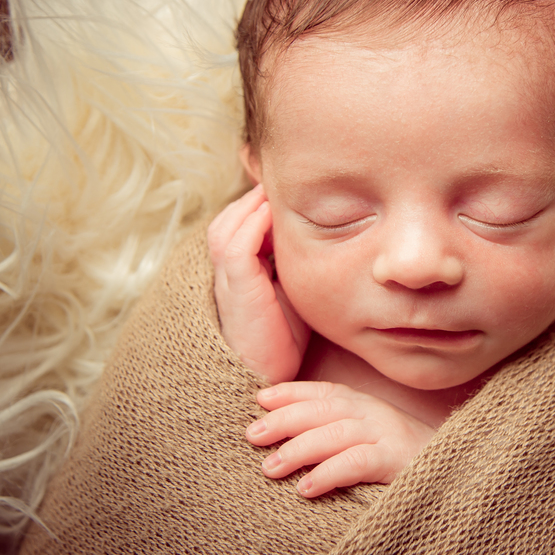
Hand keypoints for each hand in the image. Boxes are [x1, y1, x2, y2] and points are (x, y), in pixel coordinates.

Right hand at [208, 185, 309, 383]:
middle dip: (254, 196)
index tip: (289, 185)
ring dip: (252, 204)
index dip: (259, 203)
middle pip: (230, 217)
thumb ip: (294, 262)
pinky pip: (236, 248)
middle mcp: (226, 271)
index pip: (241, 223)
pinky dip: (252, 225)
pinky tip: (271, 211)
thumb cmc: (283, 336)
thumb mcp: (293, 290)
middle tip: (282, 178)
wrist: (267, 376)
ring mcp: (227, 280)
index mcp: (237, 269)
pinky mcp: (237, 290)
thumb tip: (328, 230)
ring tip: (276, 188)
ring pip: (229, 225)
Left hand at [245, 382, 435, 497]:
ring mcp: (387, 436)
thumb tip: (285, 435)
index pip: (324, 392)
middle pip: (324, 410)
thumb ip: (336, 431)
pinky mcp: (397, 461)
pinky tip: (306, 489)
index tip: (260, 399)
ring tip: (270, 467)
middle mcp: (374, 414)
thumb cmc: (402, 461)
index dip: (291, 393)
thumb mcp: (368, 438)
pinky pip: (358, 463)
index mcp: (365, 406)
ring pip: (337, 434)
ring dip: (300, 449)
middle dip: (286, 419)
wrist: (457, 474)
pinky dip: (329, 473)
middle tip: (253, 435)